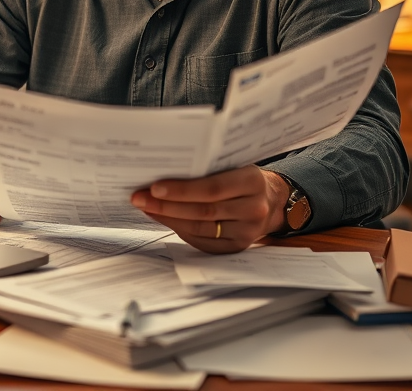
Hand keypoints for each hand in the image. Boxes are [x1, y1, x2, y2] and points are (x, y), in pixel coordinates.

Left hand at [130, 167, 289, 252]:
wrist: (272, 200)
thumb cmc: (244, 177)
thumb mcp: (234, 164)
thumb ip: (208, 167)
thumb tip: (164, 170)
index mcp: (253, 182)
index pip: (212, 188)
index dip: (181, 189)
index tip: (154, 187)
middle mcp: (253, 209)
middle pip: (203, 211)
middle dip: (166, 205)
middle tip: (140, 198)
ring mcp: (247, 232)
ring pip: (200, 228)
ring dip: (168, 218)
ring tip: (146, 207)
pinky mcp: (237, 247)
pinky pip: (202, 241)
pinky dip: (178, 229)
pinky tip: (162, 218)